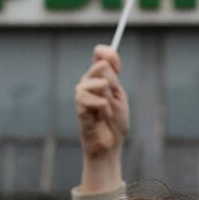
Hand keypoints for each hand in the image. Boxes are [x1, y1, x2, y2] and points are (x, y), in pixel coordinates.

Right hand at [75, 45, 128, 194]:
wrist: (110, 146)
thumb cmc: (115, 123)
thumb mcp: (119, 97)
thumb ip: (112, 79)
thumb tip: (106, 61)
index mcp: (99, 77)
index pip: (100, 53)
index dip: (110, 55)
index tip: (119, 68)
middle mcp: (88, 82)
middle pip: (101, 66)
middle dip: (114, 84)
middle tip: (113, 100)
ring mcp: (82, 94)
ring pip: (100, 82)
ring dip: (109, 100)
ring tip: (107, 112)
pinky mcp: (79, 106)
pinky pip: (94, 98)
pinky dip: (104, 109)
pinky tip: (102, 118)